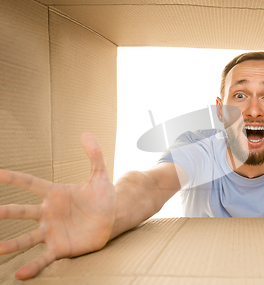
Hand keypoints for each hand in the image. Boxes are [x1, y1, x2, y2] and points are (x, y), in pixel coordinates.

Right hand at [0, 133, 115, 279]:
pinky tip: (18, 274)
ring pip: (27, 238)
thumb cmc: (103, 196)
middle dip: (6, 212)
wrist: (112, 218)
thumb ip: (94, 155)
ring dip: (11, 245)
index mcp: (55, 194)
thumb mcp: (100, 175)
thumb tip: (86, 134)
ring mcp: (52, 232)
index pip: (31, 184)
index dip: (14, 178)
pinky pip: (43, 258)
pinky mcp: (60, 248)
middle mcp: (48, 213)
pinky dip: (32, 267)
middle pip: (22, 212)